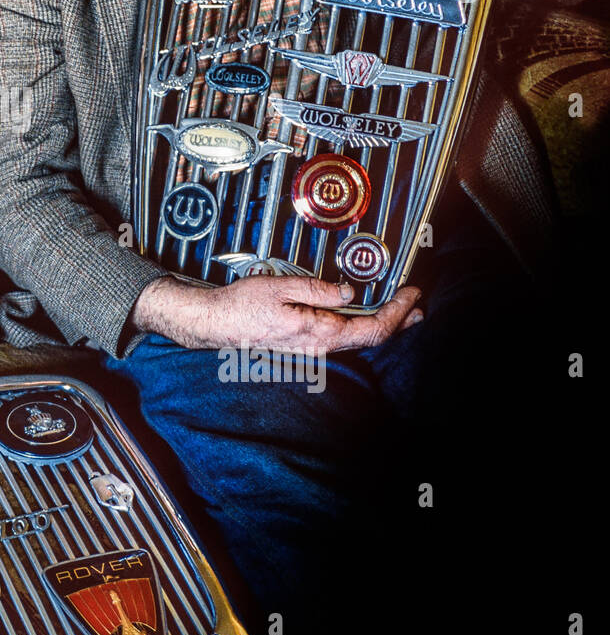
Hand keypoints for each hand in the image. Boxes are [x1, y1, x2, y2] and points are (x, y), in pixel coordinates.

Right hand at [132, 273, 422, 354]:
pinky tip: (362, 314)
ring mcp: (313, 346)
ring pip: (358, 339)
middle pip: (371, 338)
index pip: (373, 328)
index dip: (398, 313)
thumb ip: (318, 291)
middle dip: (398, 321)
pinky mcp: (305, 342)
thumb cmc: (242, 305)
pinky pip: (342, 336)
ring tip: (400, 311)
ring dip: (382, 324)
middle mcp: (320, 345)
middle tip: (418, 306)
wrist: (216, 323)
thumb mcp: (281, 288)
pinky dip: (361, 325)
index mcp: (319, 332)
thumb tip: (350, 292)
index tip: (413, 294)